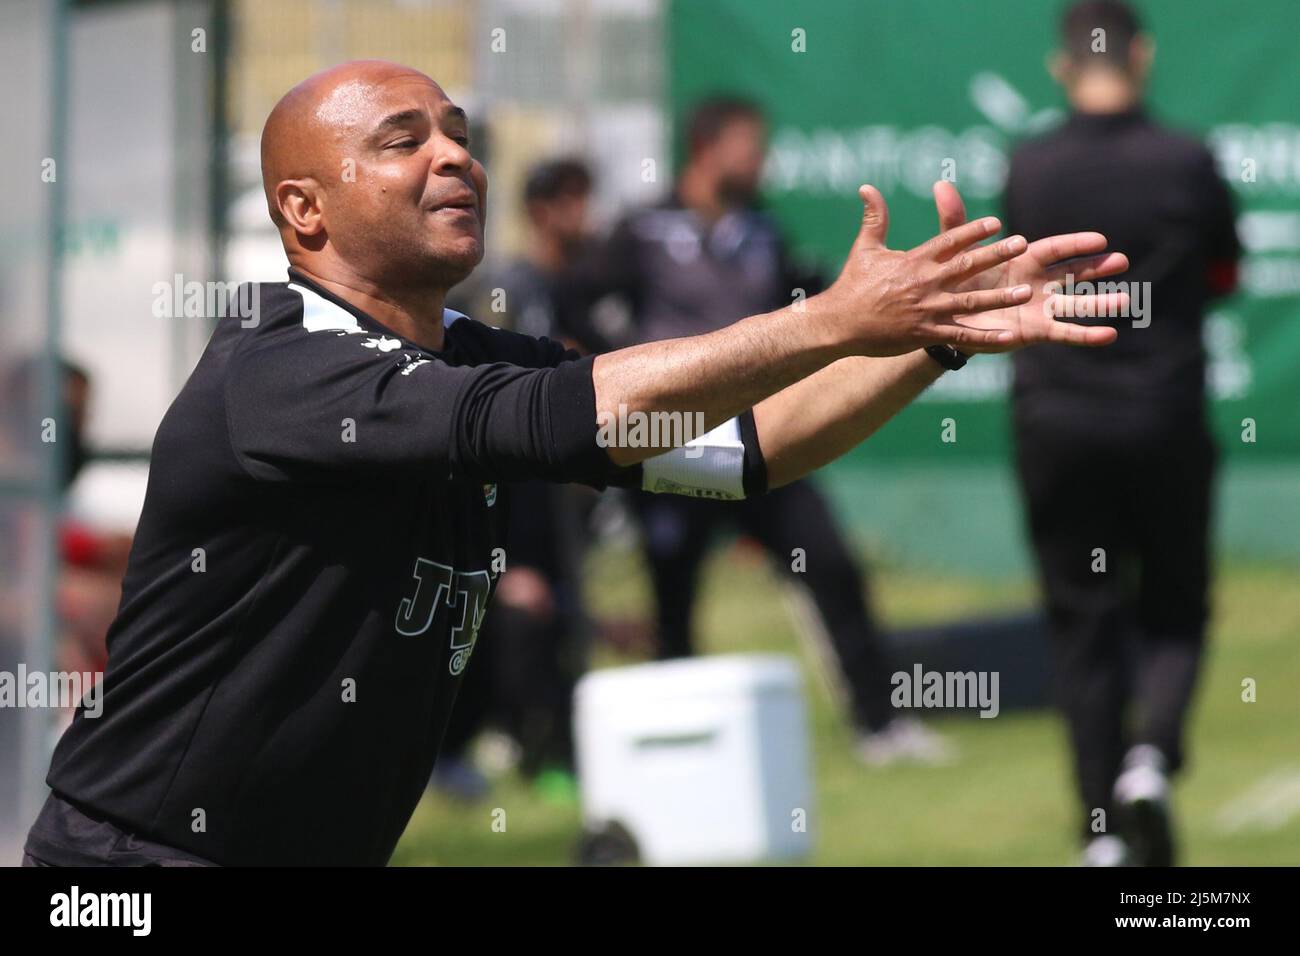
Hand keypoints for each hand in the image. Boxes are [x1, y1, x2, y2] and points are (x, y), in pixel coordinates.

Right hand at [812, 184, 1034, 356]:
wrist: (838, 323)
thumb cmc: (852, 285)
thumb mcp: (865, 248)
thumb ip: (874, 217)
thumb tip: (868, 187)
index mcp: (914, 261)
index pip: (948, 241)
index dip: (973, 231)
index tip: (996, 222)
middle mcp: (924, 283)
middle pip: (966, 266)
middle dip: (995, 255)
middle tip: (1022, 244)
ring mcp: (926, 310)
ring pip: (970, 302)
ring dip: (999, 299)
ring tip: (1025, 293)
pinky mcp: (924, 333)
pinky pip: (960, 336)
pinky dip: (984, 338)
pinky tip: (1007, 336)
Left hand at [929, 181, 1125, 352]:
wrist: (946, 319)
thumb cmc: (957, 281)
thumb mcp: (956, 253)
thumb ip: (956, 222)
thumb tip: (942, 185)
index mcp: (1023, 260)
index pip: (1054, 249)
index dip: (1075, 244)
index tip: (1100, 240)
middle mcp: (1037, 282)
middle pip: (1073, 273)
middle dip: (1097, 268)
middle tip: (1122, 261)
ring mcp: (1038, 308)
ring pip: (1075, 304)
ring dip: (1100, 303)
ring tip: (1127, 300)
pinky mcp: (1034, 332)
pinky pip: (1064, 333)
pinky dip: (1085, 335)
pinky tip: (1108, 336)